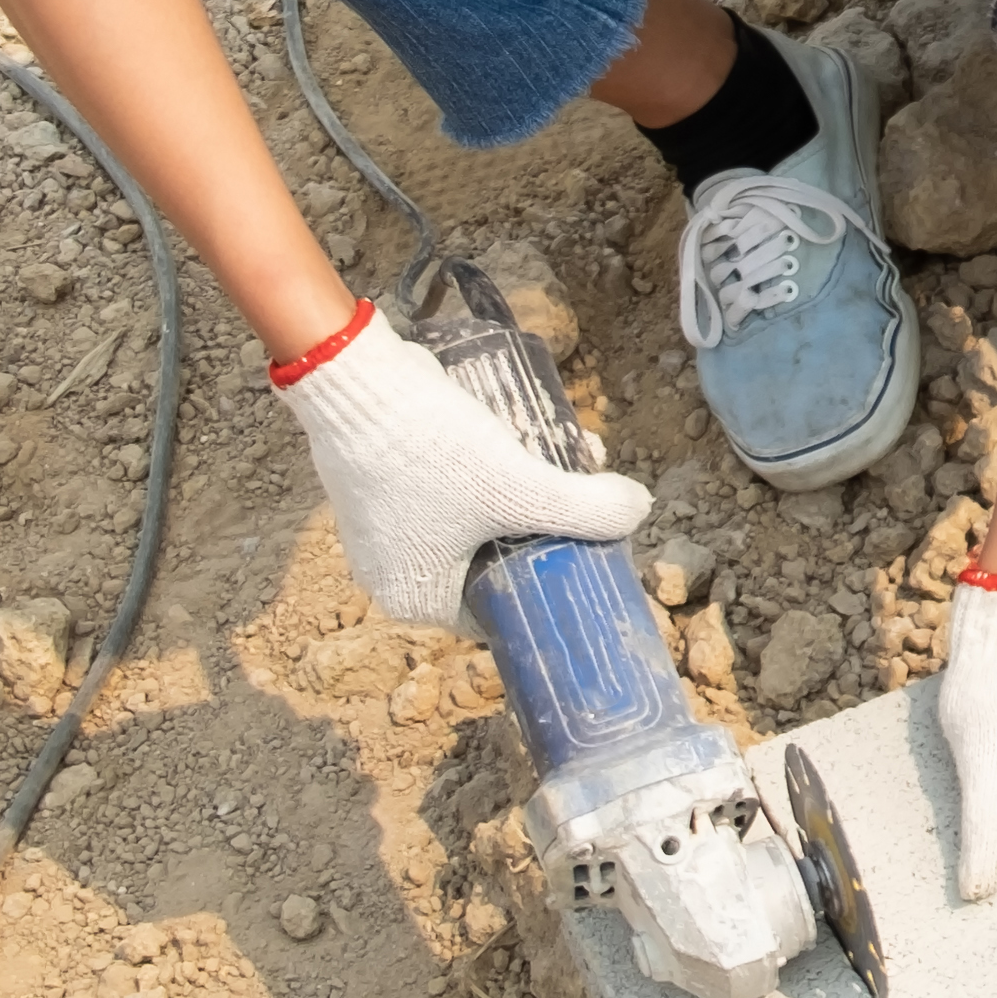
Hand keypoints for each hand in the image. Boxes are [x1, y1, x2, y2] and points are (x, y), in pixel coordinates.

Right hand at [275, 306, 652, 627]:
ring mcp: (383, 528)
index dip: (549, 584)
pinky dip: (488, 470)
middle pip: (494, 560)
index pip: (499, 614)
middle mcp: (392, 573)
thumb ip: (584, 509)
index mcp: (416, 600)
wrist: (357, 383)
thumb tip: (639, 510)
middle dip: (545, 526)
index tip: (587, 552)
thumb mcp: (520, 488)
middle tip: (583, 496)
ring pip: (477, 518)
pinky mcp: (383, 484)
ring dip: (522, 490)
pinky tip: (523, 437)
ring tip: (565, 457)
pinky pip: (452, 489)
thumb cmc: (430, 454)